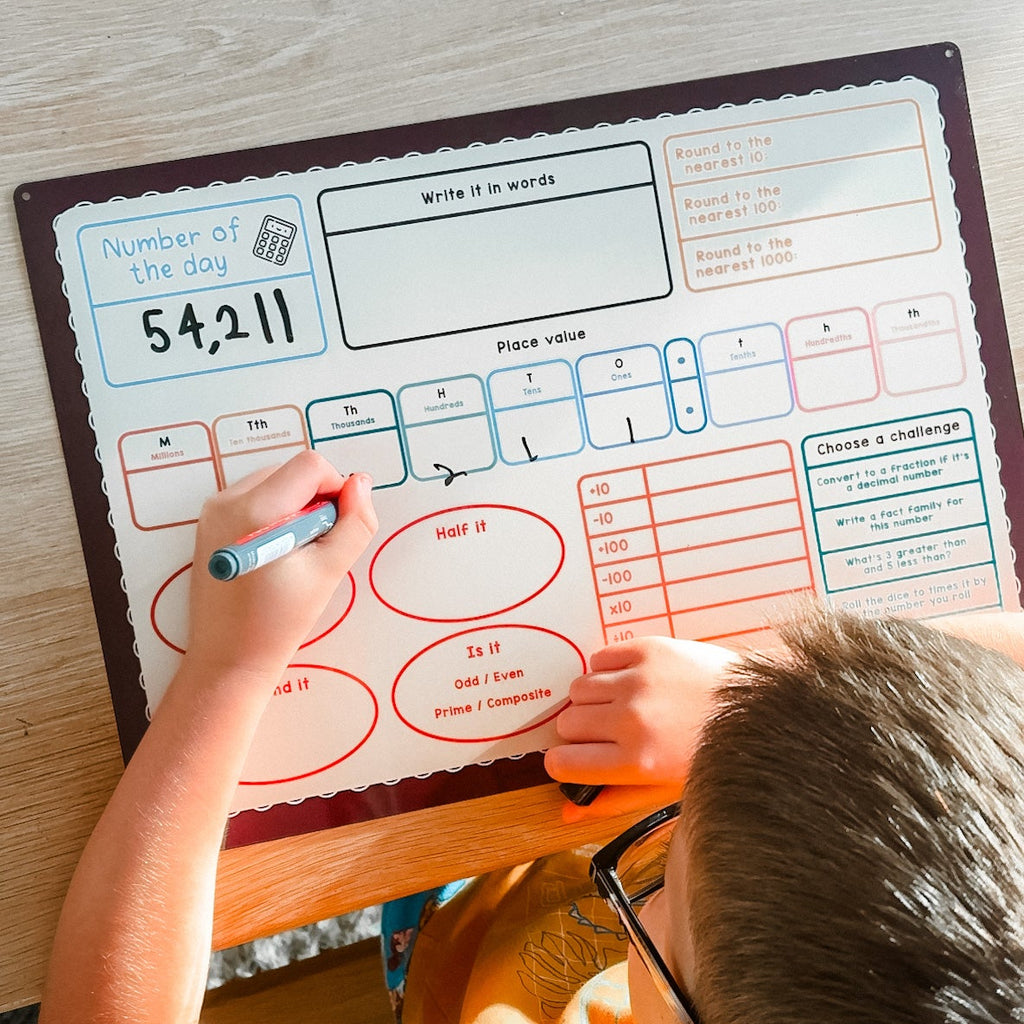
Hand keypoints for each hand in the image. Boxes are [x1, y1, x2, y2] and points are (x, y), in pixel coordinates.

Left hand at [185, 450, 376, 684]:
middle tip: (313, 548)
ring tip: (293, 554)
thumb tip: (361, 484)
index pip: (311, 466)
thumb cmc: (278, 622)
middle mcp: (227, 501)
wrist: (228, 659)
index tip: (334, 528)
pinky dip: (274, 515)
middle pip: (291, 471)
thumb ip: (354, 523)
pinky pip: (254, 498)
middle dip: (314, 500)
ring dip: (295, 507)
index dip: (335, 490)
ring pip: (275, 482)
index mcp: (256, 511)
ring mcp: (213, 510)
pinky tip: (274, 555)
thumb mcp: (328, 572)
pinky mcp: (209, 522)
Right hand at [544, 636, 737, 820]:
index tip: (570, 760)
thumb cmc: (714, 750)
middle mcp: (632, 719)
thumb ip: (612, 799)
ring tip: (617, 706)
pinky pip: (598, 658)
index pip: (563, 762)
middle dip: (579, 732)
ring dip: (590, 700)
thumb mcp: (665, 788)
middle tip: (605, 734)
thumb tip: (568, 814)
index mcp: (636, 760)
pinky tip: (628, 681)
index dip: (563, 763)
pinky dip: (606, 670)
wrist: (757, 706)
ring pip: (578, 689)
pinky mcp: (646, 650)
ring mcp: (638, 681)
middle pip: (567, 723)